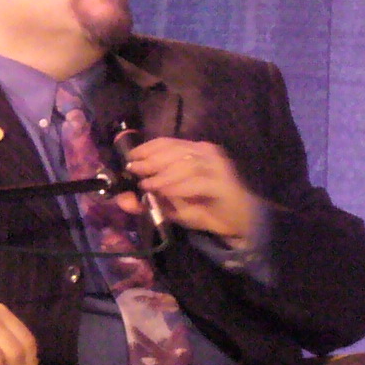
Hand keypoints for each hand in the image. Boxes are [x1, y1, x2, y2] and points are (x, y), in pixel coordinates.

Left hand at [122, 136, 261, 246]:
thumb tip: (124, 200)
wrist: (240, 222)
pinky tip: (165, 192)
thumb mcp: (173, 205)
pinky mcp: (223, 182)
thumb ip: (150, 200)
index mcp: (195, 151)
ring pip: (186, 164)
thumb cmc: (206, 209)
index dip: (147, 149)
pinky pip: (197, 181)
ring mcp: (217, 166)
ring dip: (163, 174)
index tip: (130, 159)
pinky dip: (179, 187)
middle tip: (134, 170)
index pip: (167, 143)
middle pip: (174, 150)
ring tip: (147, 184)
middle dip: (151, 160)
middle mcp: (207, 153)